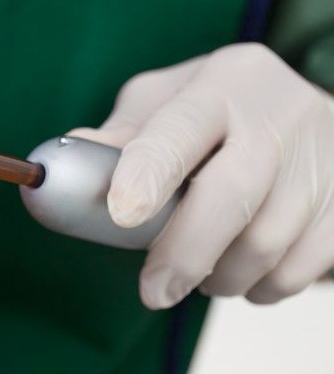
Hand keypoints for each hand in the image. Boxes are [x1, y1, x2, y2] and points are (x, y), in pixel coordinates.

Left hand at [70, 43, 333, 308]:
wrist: (310, 111)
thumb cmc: (217, 109)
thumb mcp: (166, 101)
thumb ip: (121, 136)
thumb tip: (66, 170)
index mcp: (223, 81)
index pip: (181, 129)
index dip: (149, 174)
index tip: (122, 216)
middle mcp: (280, 113)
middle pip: (231, 195)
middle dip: (183, 253)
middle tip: (154, 292)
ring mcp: (325, 157)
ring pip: (267, 242)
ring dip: (222, 275)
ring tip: (197, 272)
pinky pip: (303, 269)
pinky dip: (264, 285)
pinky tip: (244, 274)